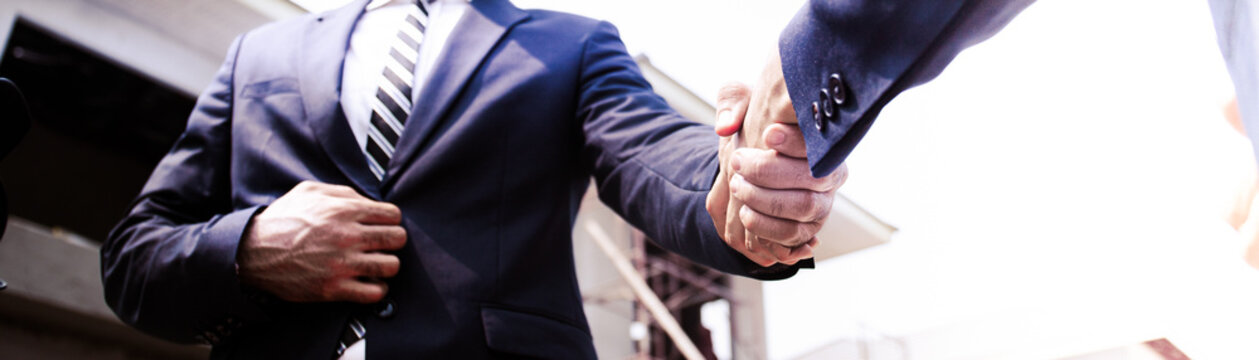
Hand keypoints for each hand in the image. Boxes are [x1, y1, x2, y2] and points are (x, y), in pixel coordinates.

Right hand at [238, 181, 405, 302]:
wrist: (252, 252)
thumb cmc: (281, 220)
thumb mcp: (309, 191)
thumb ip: (343, 193)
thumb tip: (368, 201)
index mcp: (344, 210)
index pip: (393, 215)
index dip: (389, 221)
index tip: (381, 226)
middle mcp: (348, 236)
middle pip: (397, 239)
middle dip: (392, 241)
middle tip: (381, 245)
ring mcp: (342, 264)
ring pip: (392, 266)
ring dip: (386, 265)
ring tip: (375, 264)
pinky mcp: (334, 288)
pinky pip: (375, 292)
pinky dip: (376, 289)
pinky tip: (367, 282)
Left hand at [706, 51, 847, 266]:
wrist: (751, 163)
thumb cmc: (756, 125)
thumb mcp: (744, 103)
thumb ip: (733, 102)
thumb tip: (725, 126)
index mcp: (824, 141)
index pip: (820, 141)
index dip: (796, 141)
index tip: (768, 134)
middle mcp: (830, 173)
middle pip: (813, 178)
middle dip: (769, 172)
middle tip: (738, 163)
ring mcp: (822, 204)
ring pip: (804, 207)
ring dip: (765, 200)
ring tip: (738, 187)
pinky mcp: (807, 228)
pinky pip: (794, 235)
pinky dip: (767, 228)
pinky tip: (745, 213)